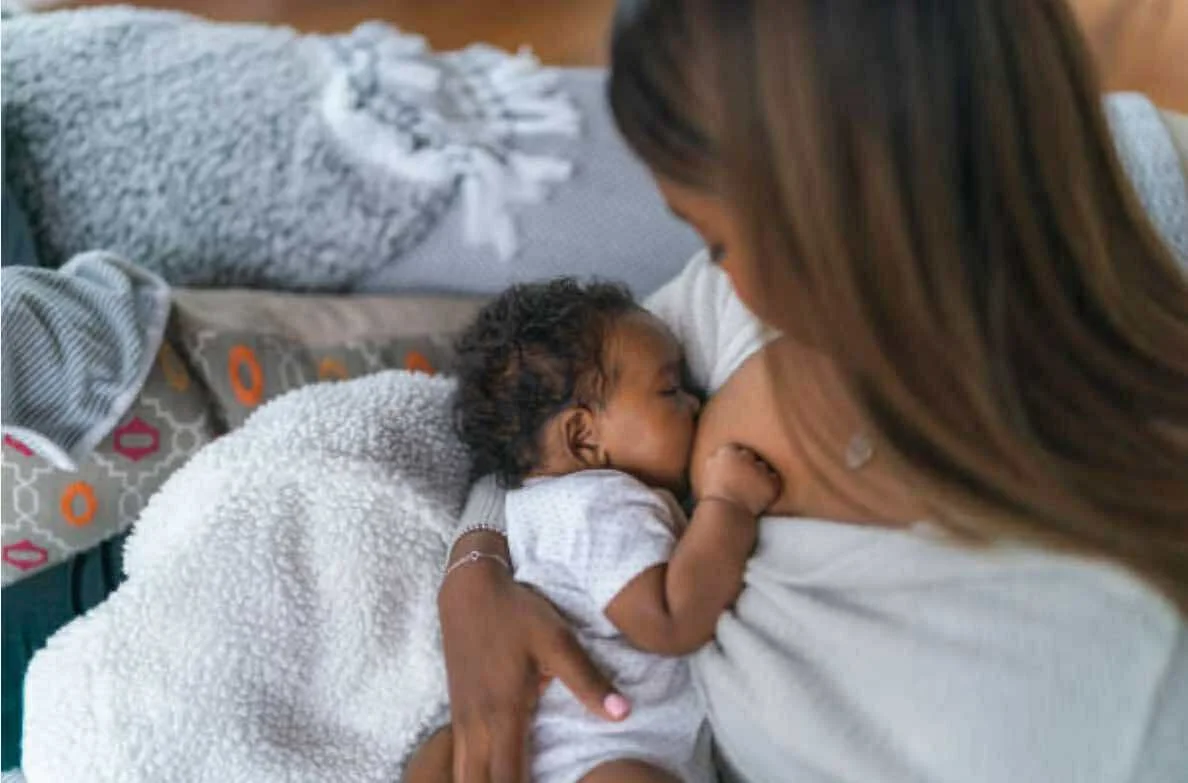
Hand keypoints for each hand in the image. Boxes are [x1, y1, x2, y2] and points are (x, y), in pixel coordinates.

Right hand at [438, 553, 630, 782]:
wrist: (469, 588)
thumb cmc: (516, 613)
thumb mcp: (557, 641)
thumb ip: (588, 681)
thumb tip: (623, 714)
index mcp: (503, 714)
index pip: (509, 780)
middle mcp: (477, 725)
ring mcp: (462, 720)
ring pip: (463, 776)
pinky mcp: (458, 712)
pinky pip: (459, 760)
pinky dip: (474, 776)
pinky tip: (493, 774)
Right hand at [699, 443, 780, 515]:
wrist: (724, 516)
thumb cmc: (714, 497)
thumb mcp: (709, 472)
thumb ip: (717, 458)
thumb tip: (723, 454)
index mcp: (727, 452)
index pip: (736, 450)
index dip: (735, 462)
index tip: (733, 473)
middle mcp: (744, 457)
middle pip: (750, 455)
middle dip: (748, 465)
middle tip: (743, 481)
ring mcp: (759, 469)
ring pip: (763, 467)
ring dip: (760, 475)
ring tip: (751, 490)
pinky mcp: (771, 482)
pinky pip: (774, 480)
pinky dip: (769, 486)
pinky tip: (760, 496)